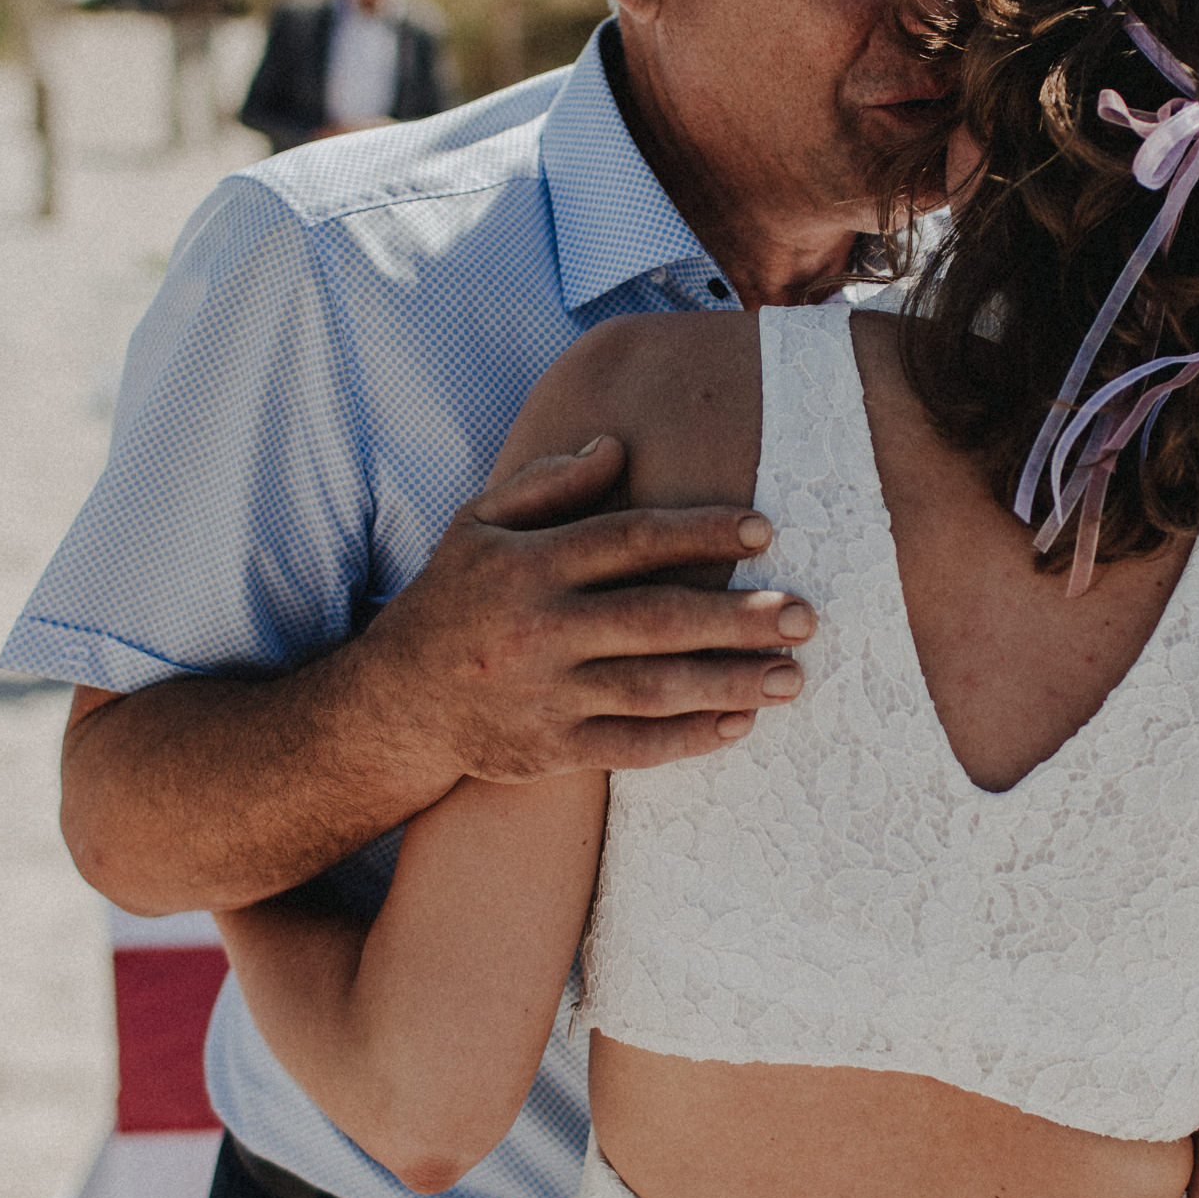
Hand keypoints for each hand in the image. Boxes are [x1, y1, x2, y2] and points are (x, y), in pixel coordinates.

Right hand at [354, 437, 816, 785]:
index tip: (763, 530)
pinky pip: (634, 747)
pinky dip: (690, 738)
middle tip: (805, 615)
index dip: (699, 532)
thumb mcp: (478, 523)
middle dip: (737, 618)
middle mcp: (538, 629)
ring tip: (791, 674)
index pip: (628, 540)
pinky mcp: (550, 750)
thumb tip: (616, 447)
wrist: (394, 704)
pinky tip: (741, 722)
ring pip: (654, 689)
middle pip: (655, 620)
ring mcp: (545, 695)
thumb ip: (549, 484)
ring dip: (730, 682)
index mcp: (526, 565)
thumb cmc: (453, 599)